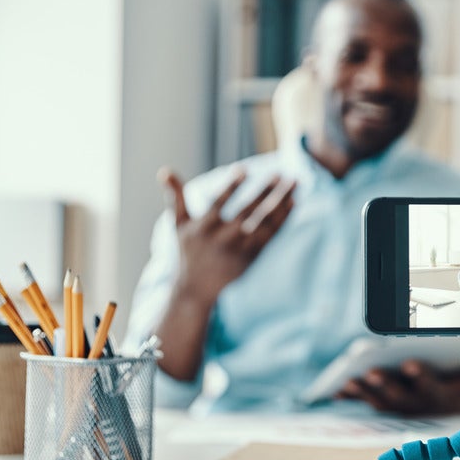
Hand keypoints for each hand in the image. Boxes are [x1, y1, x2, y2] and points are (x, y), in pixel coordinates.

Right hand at [159, 167, 295, 305]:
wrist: (196, 291)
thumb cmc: (188, 253)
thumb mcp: (179, 226)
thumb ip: (176, 197)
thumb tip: (164, 170)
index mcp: (204, 228)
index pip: (219, 202)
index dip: (231, 186)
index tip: (244, 169)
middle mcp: (223, 238)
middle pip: (248, 211)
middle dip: (266, 191)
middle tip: (280, 173)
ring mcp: (240, 250)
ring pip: (265, 222)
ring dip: (281, 202)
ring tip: (294, 182)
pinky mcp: (252, 258)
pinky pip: (272, 236)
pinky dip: (284, 219)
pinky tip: (294, 202)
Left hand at [336, 355, 459, 415]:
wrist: (452, 414)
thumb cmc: (458, 389)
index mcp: (437, 392)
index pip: (429, 382)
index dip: (420, 374)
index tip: (409, 364)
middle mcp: (417, 402)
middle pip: (400, 394)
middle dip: (385, 384)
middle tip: (372, 373)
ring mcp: (400, 407)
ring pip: (380, 401)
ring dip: (364, 393)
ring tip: (349, 381)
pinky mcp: (387, 408)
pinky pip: (367, 404)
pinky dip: (353, 399)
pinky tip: (338, 391)